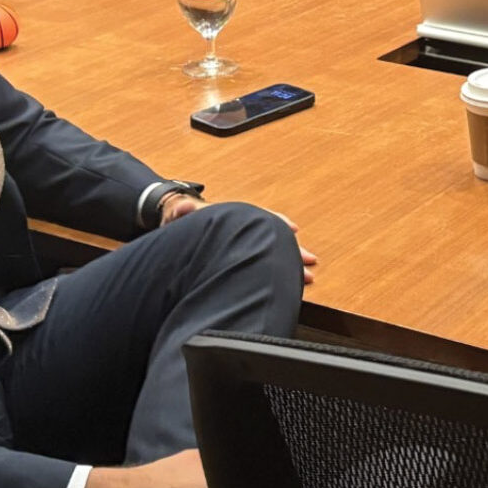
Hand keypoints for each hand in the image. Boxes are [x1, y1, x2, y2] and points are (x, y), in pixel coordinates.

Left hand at [163, 196, 317, 283]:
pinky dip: (279, 268)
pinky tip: (291, 280)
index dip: (276, 223)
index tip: (293, 229)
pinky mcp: (240, 254)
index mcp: (233, 217)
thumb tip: (182, 206)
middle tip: (311, 260)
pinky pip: (265, 258)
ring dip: (290, 260)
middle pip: (273, 236)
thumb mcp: (178, 212)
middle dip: (293, 248)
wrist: (175, 221)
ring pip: (272, 249)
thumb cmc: (178, 217)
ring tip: (309, 275)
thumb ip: (181, 210)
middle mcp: (243, 228)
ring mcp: (243, 241)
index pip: (259, 217)